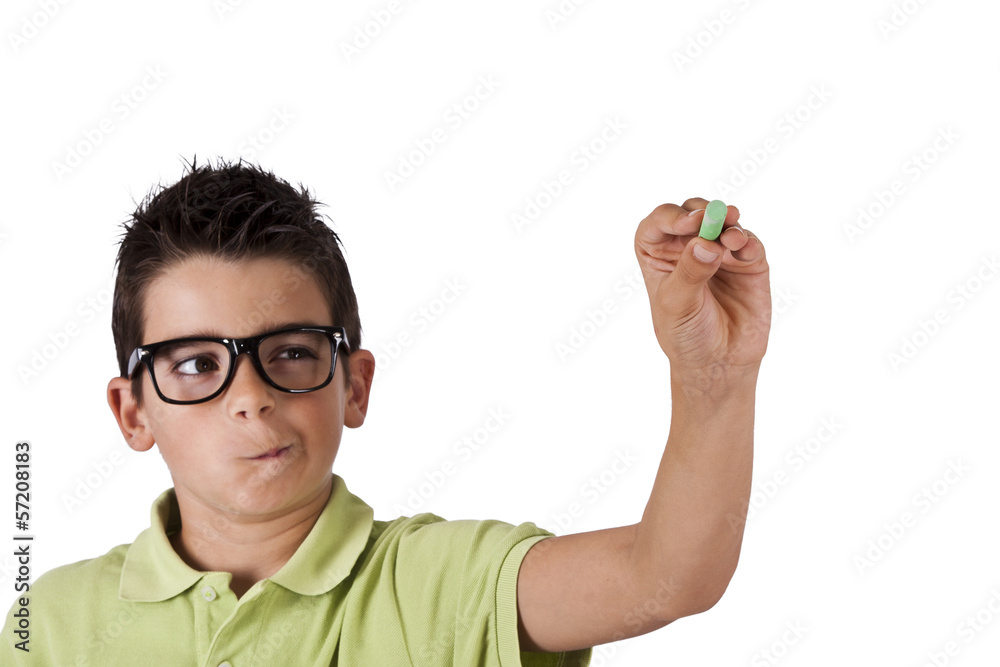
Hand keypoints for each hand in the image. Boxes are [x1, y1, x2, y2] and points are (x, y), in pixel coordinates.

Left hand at [634, 198, 770, 379]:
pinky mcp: (748, 263)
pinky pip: (749, 243)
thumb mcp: (677, 306)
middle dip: (702, 211)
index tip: (687, 223)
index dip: (670, 217)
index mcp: (659, 255)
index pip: (658, 224)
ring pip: (723, 222)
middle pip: (693, 213)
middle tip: (710, 218)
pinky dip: (748, 240)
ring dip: (727, 223)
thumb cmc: (687, 334)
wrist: (720, 361)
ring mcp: (720, 253)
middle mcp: (688, 247)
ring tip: (731, 238)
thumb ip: (689, 273)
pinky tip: (743, 247)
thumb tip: (705, 242)